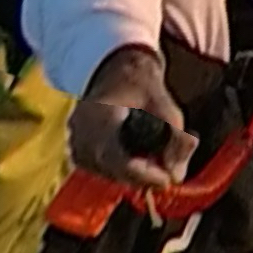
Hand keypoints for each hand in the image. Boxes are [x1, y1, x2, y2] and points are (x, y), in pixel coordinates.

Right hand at [69, 47, 191, 190]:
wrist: (114, 71)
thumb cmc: (141, 86)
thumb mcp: (166, 105)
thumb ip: (177, 139)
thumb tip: (177, 176)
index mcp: (99, 117)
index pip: (117, 160)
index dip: (143, 175)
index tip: (167, 180)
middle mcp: (80, 133)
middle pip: (114, 171)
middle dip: (144, 175)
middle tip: (168, 170)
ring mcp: (74, 143)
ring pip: (107, 174)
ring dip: (133, 173)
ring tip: (154, 159)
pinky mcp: (75, 151)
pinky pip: (100, 170)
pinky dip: (120, 169)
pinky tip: (135, 157)